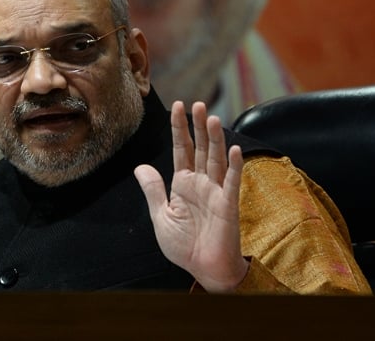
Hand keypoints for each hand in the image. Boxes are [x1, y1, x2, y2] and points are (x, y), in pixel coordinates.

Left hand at [134, 101, 248, 292]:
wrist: (203, 269)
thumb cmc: (184, 246)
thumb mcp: (161, 215)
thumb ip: (153, 190)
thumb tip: (140, 166)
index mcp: (184, 183)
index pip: (182, 149)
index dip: (179, 128)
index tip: (176, 106)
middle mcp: (201, 182)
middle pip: (201, 148)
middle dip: (198, 126)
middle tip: (198, 104)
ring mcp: (216, 191)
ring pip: (216, 159)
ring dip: (215, 139)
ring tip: (212, 118)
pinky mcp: (228, 204)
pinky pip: (231, 182)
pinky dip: (233, 165)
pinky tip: (234, 149)